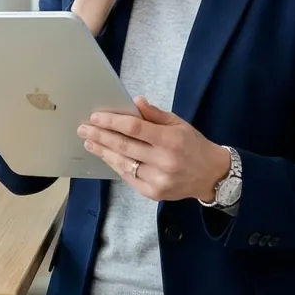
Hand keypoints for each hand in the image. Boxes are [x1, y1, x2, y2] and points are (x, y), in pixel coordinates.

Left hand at [79, 97, 230, 203]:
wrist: (211, 175)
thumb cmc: (193, 145)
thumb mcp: (179, 124)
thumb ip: (155, 115)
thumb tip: (135, 101)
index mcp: (171, 140)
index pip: (135, 129)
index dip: (113, 122)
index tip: (96, 117)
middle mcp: (164, 161)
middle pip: (124, 146)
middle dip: (100, 136)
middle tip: (84, 129)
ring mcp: (158, 179)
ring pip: (123, 164)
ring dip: (103, 152)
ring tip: (89, 143)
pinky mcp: (153, 192)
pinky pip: (128, 177)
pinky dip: (115, 165)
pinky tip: (106, 156)